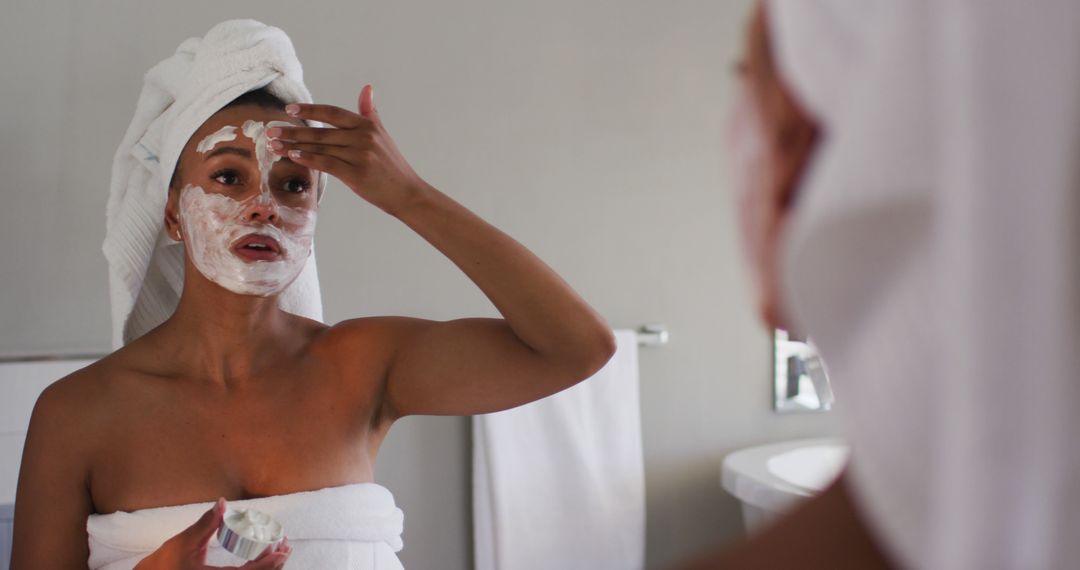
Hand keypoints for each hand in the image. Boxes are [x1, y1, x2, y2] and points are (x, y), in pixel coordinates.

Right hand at [133, 498, 291, 569]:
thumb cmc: (166, 562)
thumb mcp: (185, 542)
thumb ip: (205, 523)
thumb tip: (222, 503)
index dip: (268, 564)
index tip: (282, 551)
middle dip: (275, 565)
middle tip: (286, 546)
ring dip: (268, 567)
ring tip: (279, 549)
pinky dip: (257, 569)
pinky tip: (263, 556)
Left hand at [267, 84, 430, 214]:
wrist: (407, 193)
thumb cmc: (392, 166)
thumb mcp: (382, 135)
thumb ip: (370, 112)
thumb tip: (367, 88)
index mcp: (367, 125)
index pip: (333, 113)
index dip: (310, 110)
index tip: (289, 110)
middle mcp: (363, 137)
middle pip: (321, 131)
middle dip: (293, 131)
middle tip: (271, 130)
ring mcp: (360, 155)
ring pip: (320, 148)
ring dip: (294, 146)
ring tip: (275, 145)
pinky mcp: (356, 174)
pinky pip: (326, 164)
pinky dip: (308, 160)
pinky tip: (293, 157)